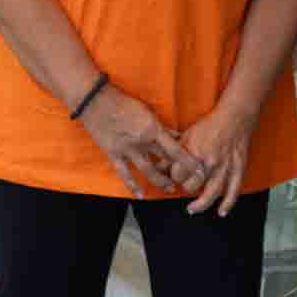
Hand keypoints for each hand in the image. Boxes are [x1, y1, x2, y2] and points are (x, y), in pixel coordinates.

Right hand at [80, 87, 203, 196]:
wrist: (95, 101)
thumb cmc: (123, 102)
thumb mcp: (148, 111)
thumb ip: (162, 127)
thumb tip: (178, 136)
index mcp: (153, 130)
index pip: (176, 150)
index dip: (190, 163)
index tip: (201, 171)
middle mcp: (142, 142)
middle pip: (165, 162)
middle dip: (179, 174)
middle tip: (191, 183)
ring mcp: (127, 150)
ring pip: (148, 171)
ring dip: (161, 182)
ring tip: (170, 189)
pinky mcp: (114, 154)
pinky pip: (124, 174)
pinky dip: (132, 186)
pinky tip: (140, 196)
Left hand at [175, 104, 257, 216]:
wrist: (235, 117)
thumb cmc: (209, 125)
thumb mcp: (186, 136)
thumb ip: (172, 153)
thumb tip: (158, 166)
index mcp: (194, 152)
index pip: (177, 175)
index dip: (174, 177)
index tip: (175, 176)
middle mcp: (209, 162)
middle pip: (192, 186)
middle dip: (186, 187)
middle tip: (185, 185)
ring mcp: (225, 167)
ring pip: (211, 192)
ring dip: (201, 204)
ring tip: (192, 209)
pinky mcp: (238, 169)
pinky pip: (233, 190)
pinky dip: (228, 203)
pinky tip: (221, 212)